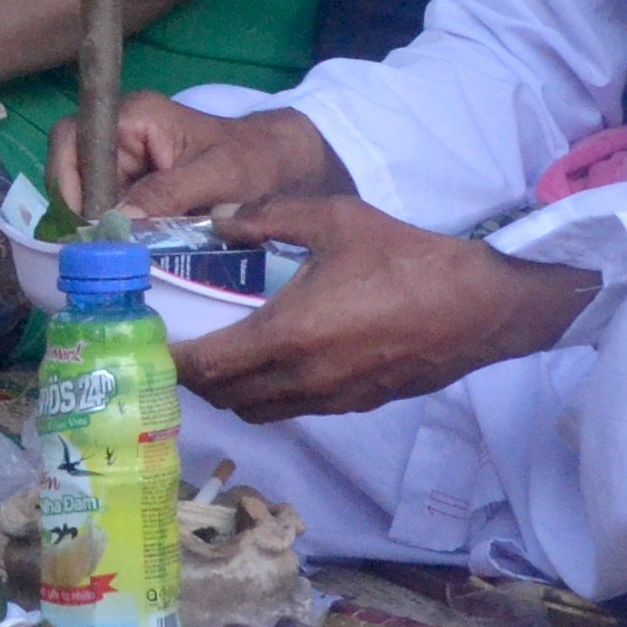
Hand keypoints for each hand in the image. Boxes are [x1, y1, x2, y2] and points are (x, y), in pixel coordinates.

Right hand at [46, 92, 348, 222]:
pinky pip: (104, 209)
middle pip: (69, 169)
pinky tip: (124, 250)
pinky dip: (109, 231)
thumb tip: (118, 220)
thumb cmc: (255, 161)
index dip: (68, 181)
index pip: (73, 140)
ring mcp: (123, 160)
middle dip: (80, 210)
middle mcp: (119, 134)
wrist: (280, 166)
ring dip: (94, 225)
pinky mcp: (131, 185)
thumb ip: (169, 193)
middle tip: (99, 247)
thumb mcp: (218, 176)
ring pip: (83, 194)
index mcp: (135, 116)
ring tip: (113, 253)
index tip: (87, 224)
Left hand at [168, 192, 597, 422]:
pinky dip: (268, 395)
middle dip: (193, 377)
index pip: (205, 367)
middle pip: (222, 397)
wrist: (478, 307)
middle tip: (180, 344)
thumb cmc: (406, 258)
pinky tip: (273, 360)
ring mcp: (329, 398)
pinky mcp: (353, 404)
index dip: (169, 361)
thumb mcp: (334, 218)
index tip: (148, 342)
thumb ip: (268, 215)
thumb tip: (219, 217)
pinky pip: (292, 409)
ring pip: (256, 410)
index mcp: (286, 335)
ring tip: (221, 355)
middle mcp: (300, 378)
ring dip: (229, 391)